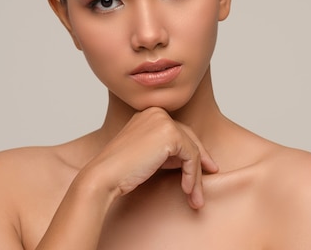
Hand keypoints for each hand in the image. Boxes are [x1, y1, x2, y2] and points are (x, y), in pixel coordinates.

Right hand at [83, 107, 217, 208]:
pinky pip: (191, 156)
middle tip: (208, 178)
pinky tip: (187, 190)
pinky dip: (192, 175)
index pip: (179, 131)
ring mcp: (164, 121)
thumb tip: (193, 157)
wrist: (103, 177)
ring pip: (192, 149)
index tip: (202, 169)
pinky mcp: (170, 134)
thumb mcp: (149, 154)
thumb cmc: (121, 171)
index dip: (193, 151)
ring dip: (196, 176)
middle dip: (200, 161)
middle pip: (189, 138)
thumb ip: (167, 150)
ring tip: (195, 198)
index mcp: (149, 114)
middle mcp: (157, 112)